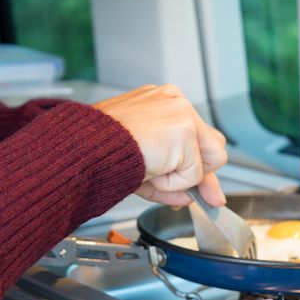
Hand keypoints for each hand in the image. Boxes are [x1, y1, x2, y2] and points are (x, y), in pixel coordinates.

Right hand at [92, 84, 228, 206]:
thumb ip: (171, 178)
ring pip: (209, 160)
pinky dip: (173, 183)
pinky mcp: (185, 130)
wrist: (87, 147)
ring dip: (182, 177)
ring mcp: (182, 113)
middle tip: (186, 191)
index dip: (196, 162)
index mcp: (160, 102)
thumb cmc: (100, 149)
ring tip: (151, 171)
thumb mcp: (142, 162)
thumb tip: (191, 198)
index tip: (197, 185)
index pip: (196, 133)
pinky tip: (150, 171)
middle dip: (203, 173)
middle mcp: (174, 101)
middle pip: (213, 143)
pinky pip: (194, 174)